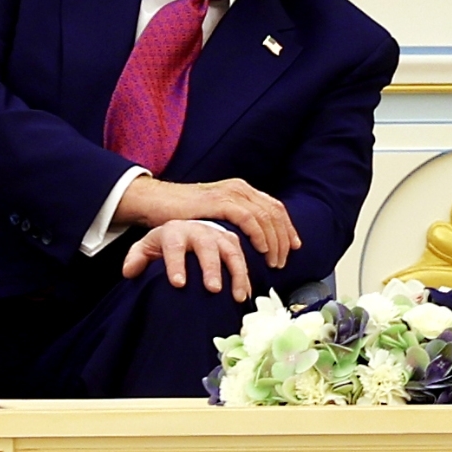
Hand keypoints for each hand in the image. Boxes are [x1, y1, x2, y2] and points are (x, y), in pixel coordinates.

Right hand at [116, 174, 297, 266]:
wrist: (157, 202)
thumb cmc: (183, 214)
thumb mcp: (215, 217)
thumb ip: (232, 224)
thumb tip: (252, 243)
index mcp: (241, 191)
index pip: (274, 208)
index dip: (288, 228)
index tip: (294, 248)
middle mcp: (240, 189)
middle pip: (275, 213)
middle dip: (284, 239)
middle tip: (283, 262)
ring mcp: (230, 193)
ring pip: (266, 217)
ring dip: (274, 241)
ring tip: (273, 262)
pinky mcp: (220, 201)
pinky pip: (249, 218)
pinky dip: (259, 234)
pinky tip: (261, 250)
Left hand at [120, 215, 257, 297]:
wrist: (185, 231)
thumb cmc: (164, 245)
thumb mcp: (147, 247)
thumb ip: (137, 258)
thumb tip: (129, 271)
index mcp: (174, 230)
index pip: (174, 246)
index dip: (176, 264)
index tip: (178, 284)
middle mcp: (198, 230)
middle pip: (206, 247)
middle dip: (211, 267)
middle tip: (213, 289)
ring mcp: (217, 235)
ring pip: (231, 250)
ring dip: (236, 273)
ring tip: (236, 296)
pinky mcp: (232, 242)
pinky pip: (242, 258)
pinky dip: (245, 277)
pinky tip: (243, 295)